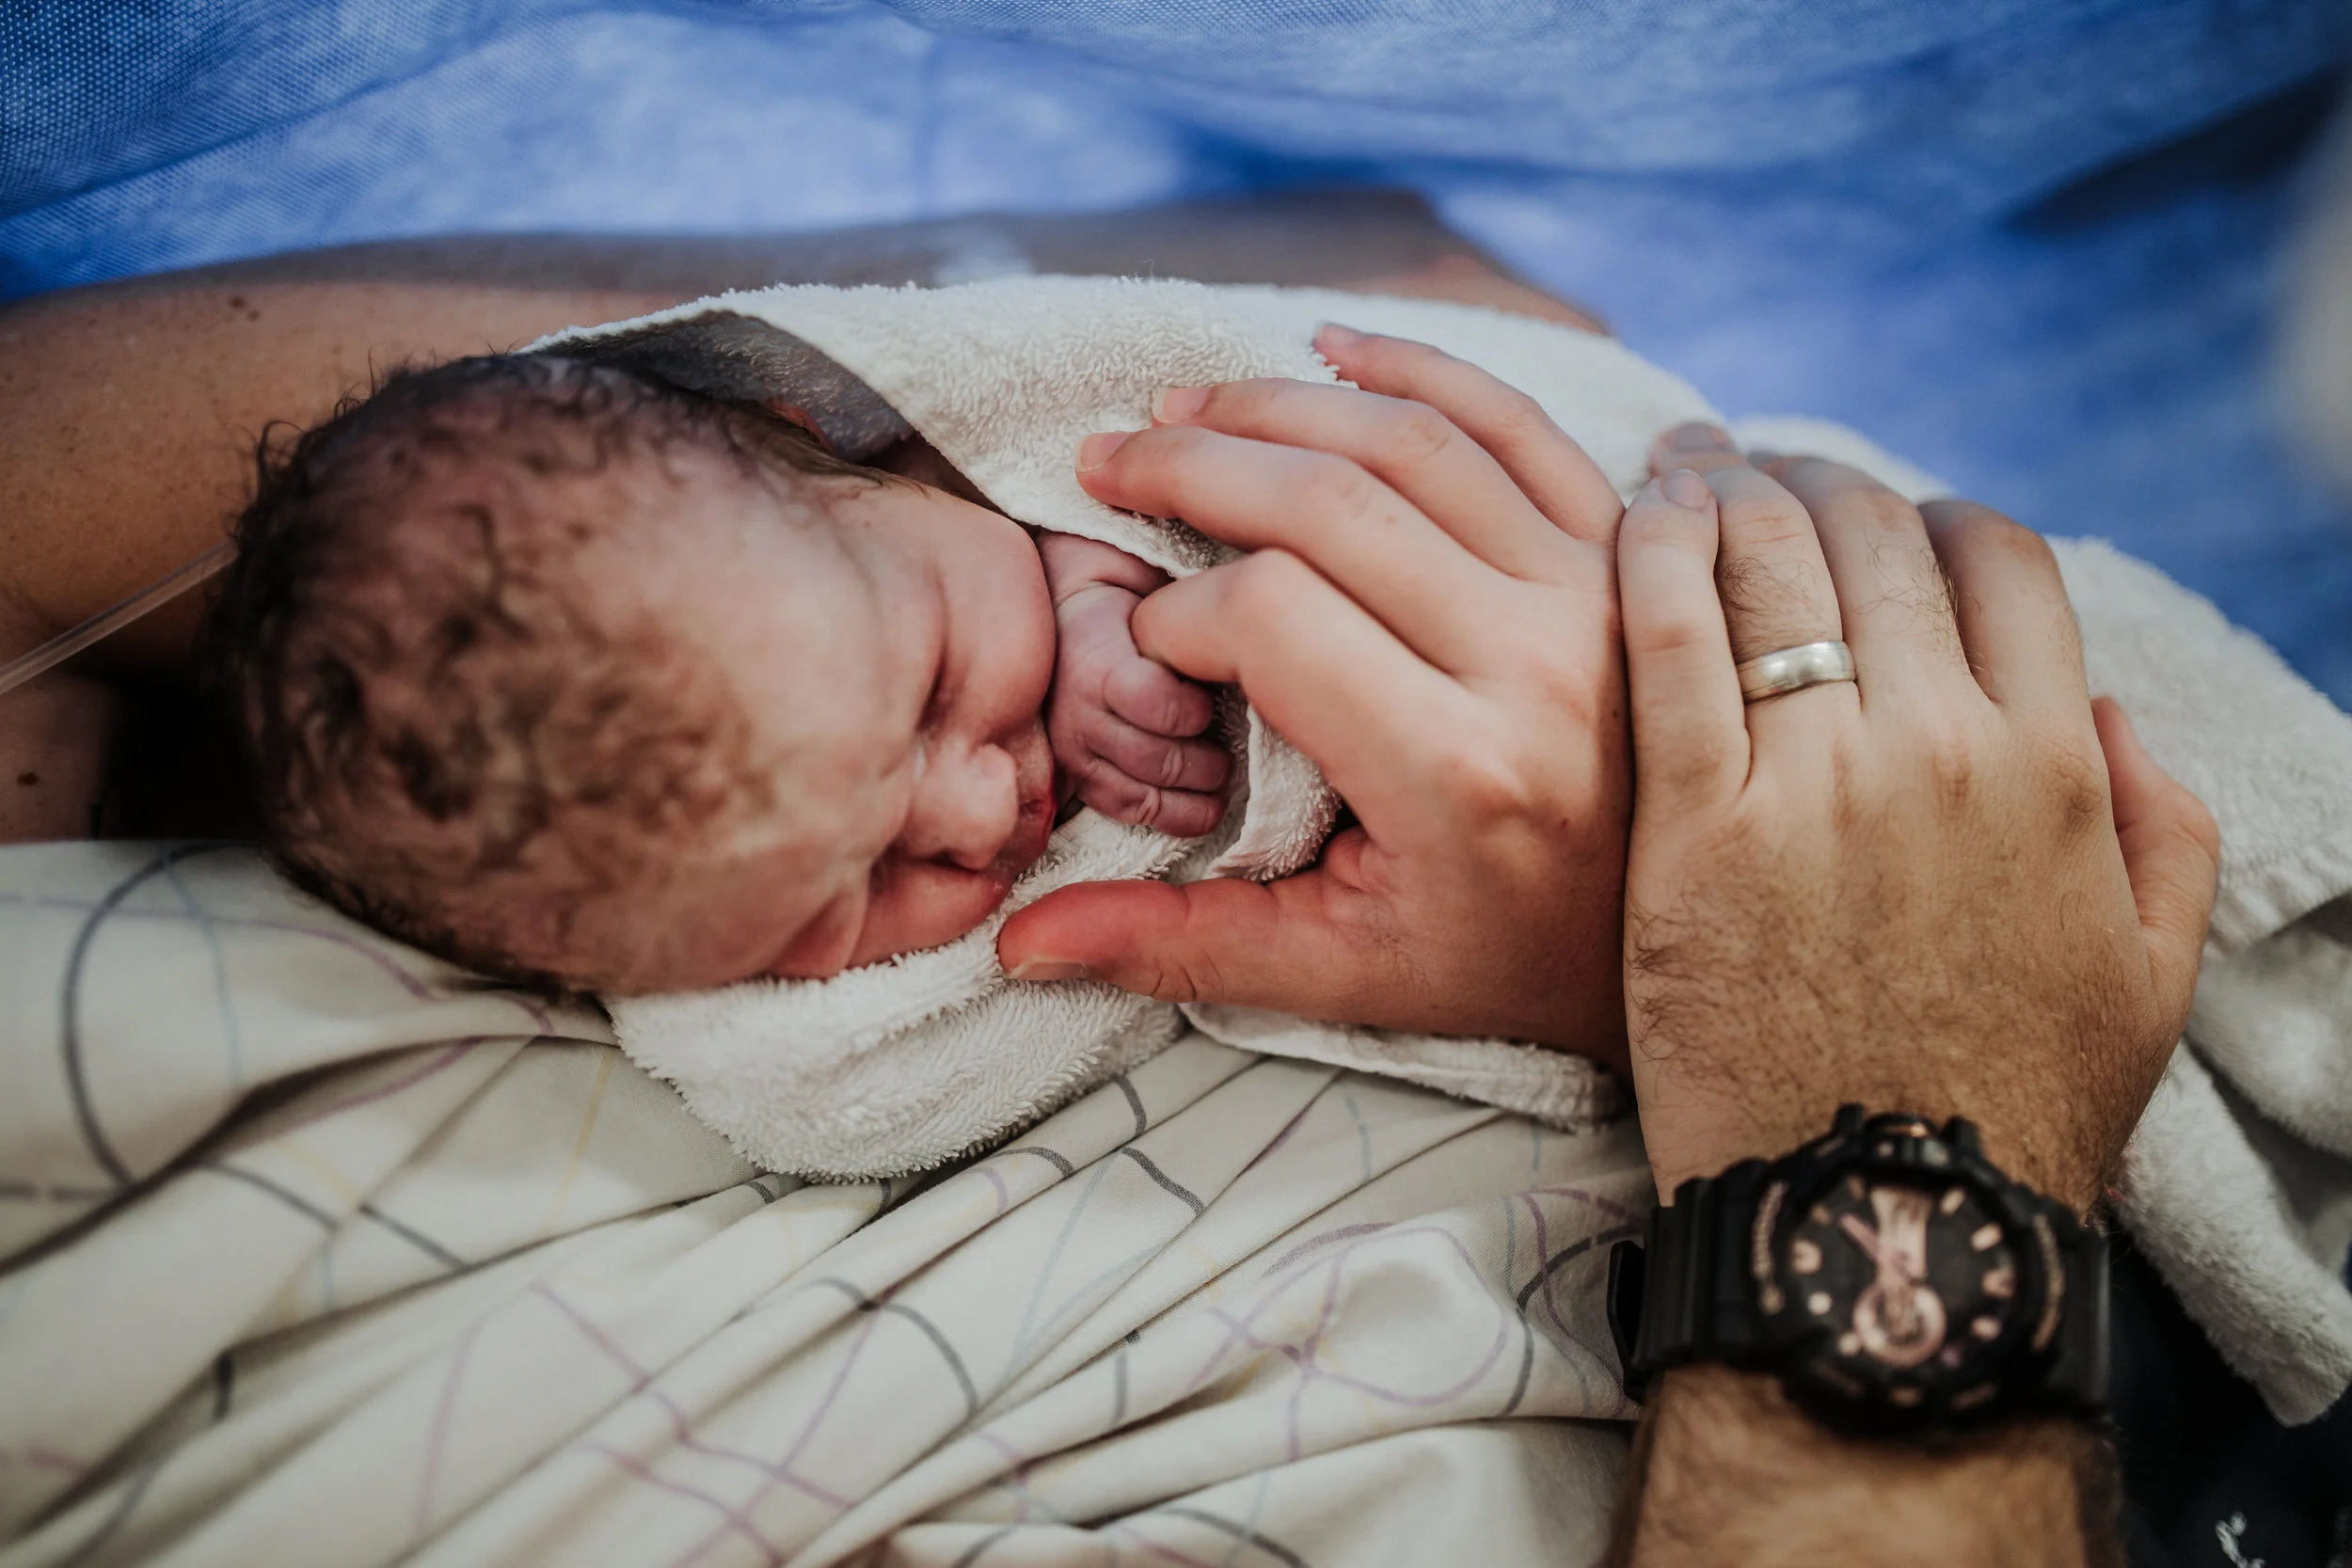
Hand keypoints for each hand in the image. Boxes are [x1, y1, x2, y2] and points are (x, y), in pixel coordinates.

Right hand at [999, 326, 1633, 1060]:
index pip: (1271, 619)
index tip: (1149, 638)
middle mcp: (1537, 663)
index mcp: (1457, 771)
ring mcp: (1597, 592)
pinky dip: (1426, 370)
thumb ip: (1183, 947)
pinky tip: (1339, 348)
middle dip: (1195, 465)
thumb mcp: (1346, 976)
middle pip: (1330, 505)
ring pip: (1417, 442)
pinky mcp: (1634, 553)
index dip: (1177, 613)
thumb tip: (1018, 947)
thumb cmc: (1508, 958)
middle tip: (1107, 457)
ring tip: (1186, 406)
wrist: (1699, 937)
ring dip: (1285, 402)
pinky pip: (1523, 424)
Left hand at [1615, 428, 2219, 1210]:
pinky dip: (1654, 554)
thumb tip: (2108, 715)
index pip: (1996, 556)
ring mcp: (1814, 781)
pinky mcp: (1693, 828)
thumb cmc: (2011, 1107)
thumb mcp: (2147, 969)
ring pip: (1768, 563)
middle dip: (1808, 477)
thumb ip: (2157, 824)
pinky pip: (1671, 640)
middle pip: (1870, 535)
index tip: (1874, 509)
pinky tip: (1638, 516)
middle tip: (1754, 464)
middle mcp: (1941, 746)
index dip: (1929, 508)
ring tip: (1686, 466)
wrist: (1880, 1227)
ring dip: (1725, 489)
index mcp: (2053, 764)